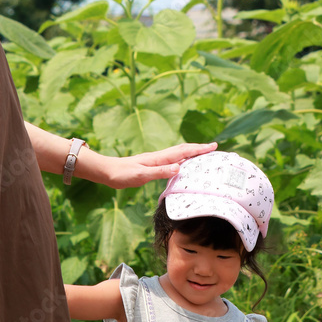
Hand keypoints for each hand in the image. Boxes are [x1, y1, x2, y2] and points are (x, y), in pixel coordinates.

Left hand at [98, 142, 217, 189]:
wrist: (107, 171)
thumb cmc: (122, 174)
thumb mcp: (140, 175)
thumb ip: (159, 172)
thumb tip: (178, 167)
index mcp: (159, 158)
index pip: (183, 151)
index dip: (199, 149)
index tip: (213, 146)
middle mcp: (159, 157)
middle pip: (183, 150)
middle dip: (199, 149)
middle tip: (214, 148)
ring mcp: (155, 161)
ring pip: (178, 155)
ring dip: (192, 153)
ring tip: (203, 155)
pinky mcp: (151, 166)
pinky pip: (172, 161)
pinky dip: (182, 160)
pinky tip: (182, 166)